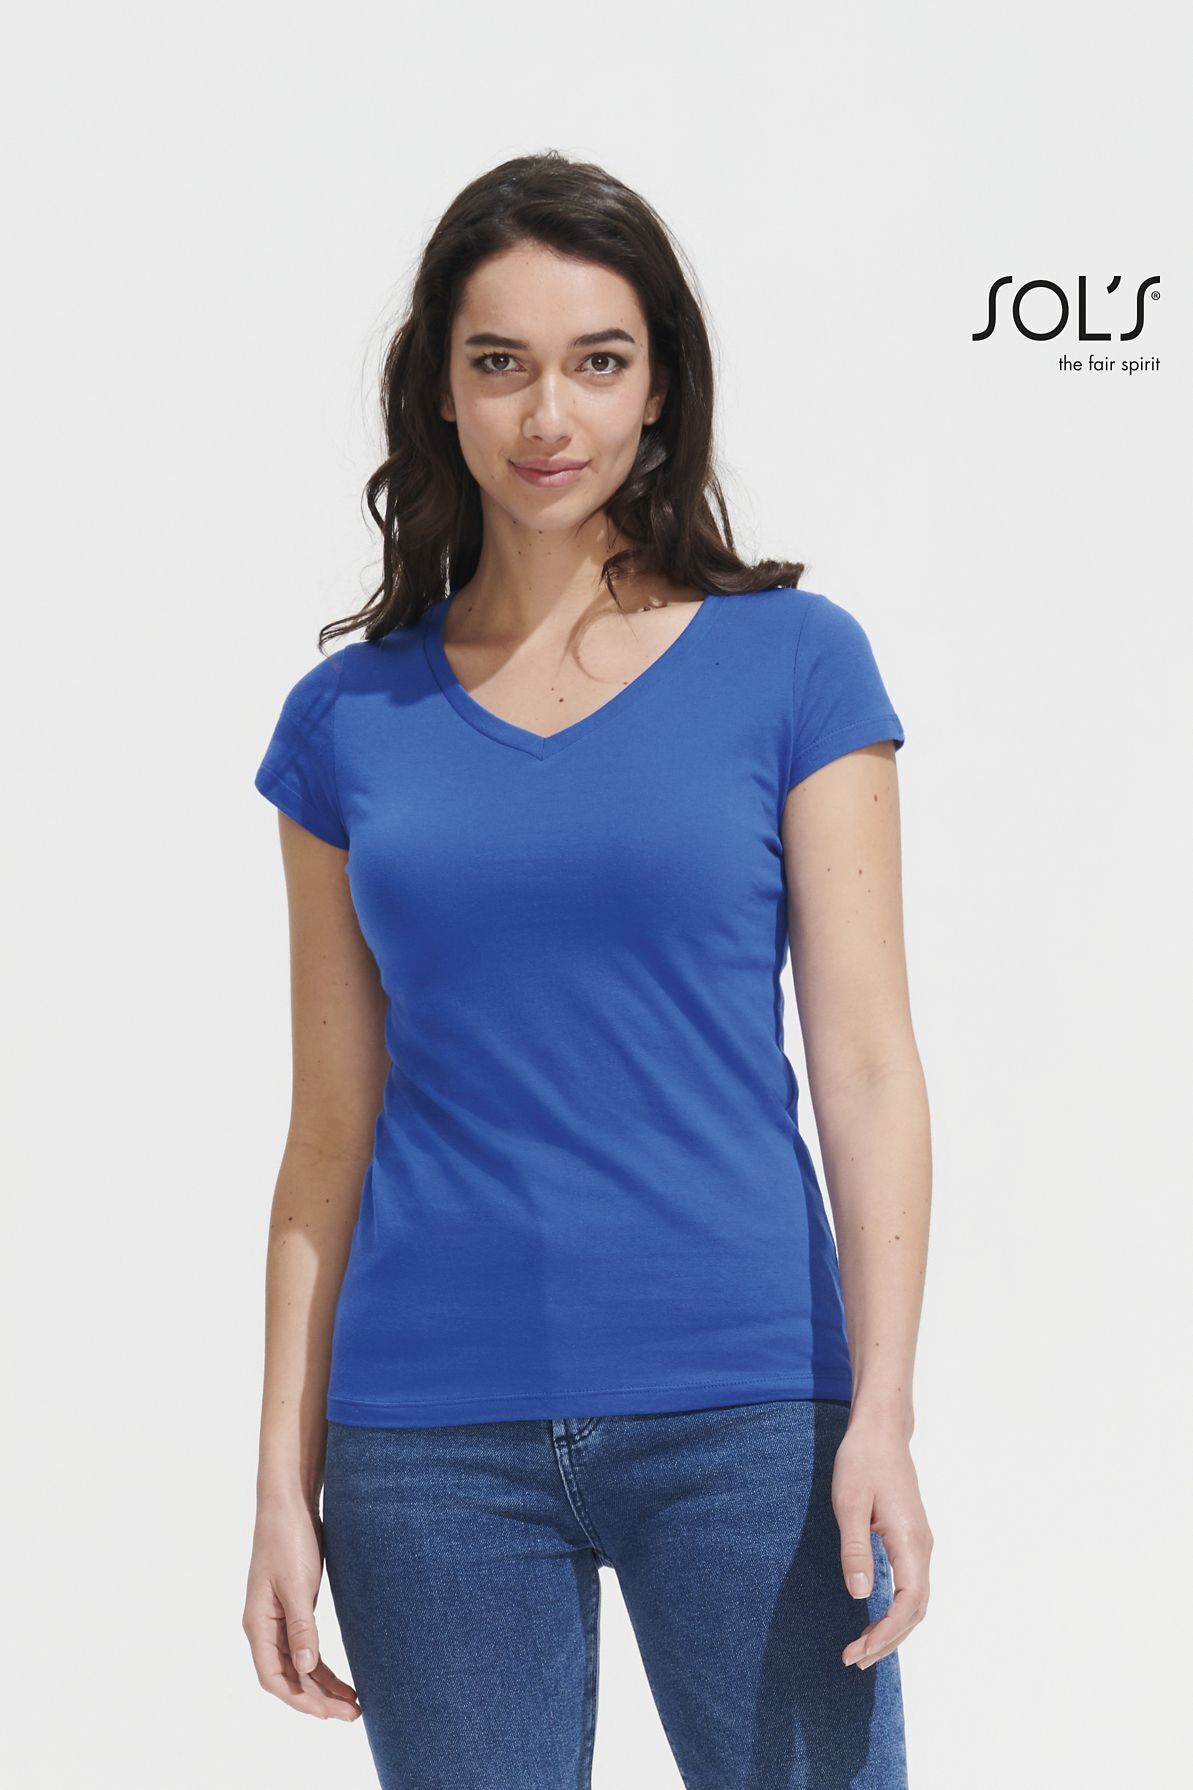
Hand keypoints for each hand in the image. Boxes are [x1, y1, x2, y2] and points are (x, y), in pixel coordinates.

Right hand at [242, 1500, 360, 1721]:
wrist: (290, 1504)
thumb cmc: (288, 1539)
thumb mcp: (297, 1584)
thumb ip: (301, 1627)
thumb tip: (304, 1669)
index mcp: (257, 1624)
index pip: (274, 1678)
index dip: (300, 1699)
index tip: (329, 1713)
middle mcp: (265, 1626)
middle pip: (288, 1677)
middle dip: (318, 1698)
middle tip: (352, 1714)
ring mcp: (279, 1618)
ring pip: (299, 1665)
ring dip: (323, 1685)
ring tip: (353, 1703)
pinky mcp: (295, 1607)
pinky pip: (306, 1646)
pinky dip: (322, 1664)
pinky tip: (342, 1676)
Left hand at [831, 1411, 932, 1670]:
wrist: (881, 1430)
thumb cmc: (862, 1461)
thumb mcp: (849, 1504)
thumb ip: (855, 1550)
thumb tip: (859, 1596)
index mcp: (910, 1541)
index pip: (908, 1603)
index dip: (886, 1633)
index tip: (858, 1651)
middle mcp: (922, 1547)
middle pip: (915, 1610)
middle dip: (888, 1640)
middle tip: (854, 1660)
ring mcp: (920, 1543)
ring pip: (915, 1600)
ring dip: (893, 1629)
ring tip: (863, 1649)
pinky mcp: (911, 1538)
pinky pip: (911, 1586)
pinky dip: (896, 1610)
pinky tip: (876, 1618)